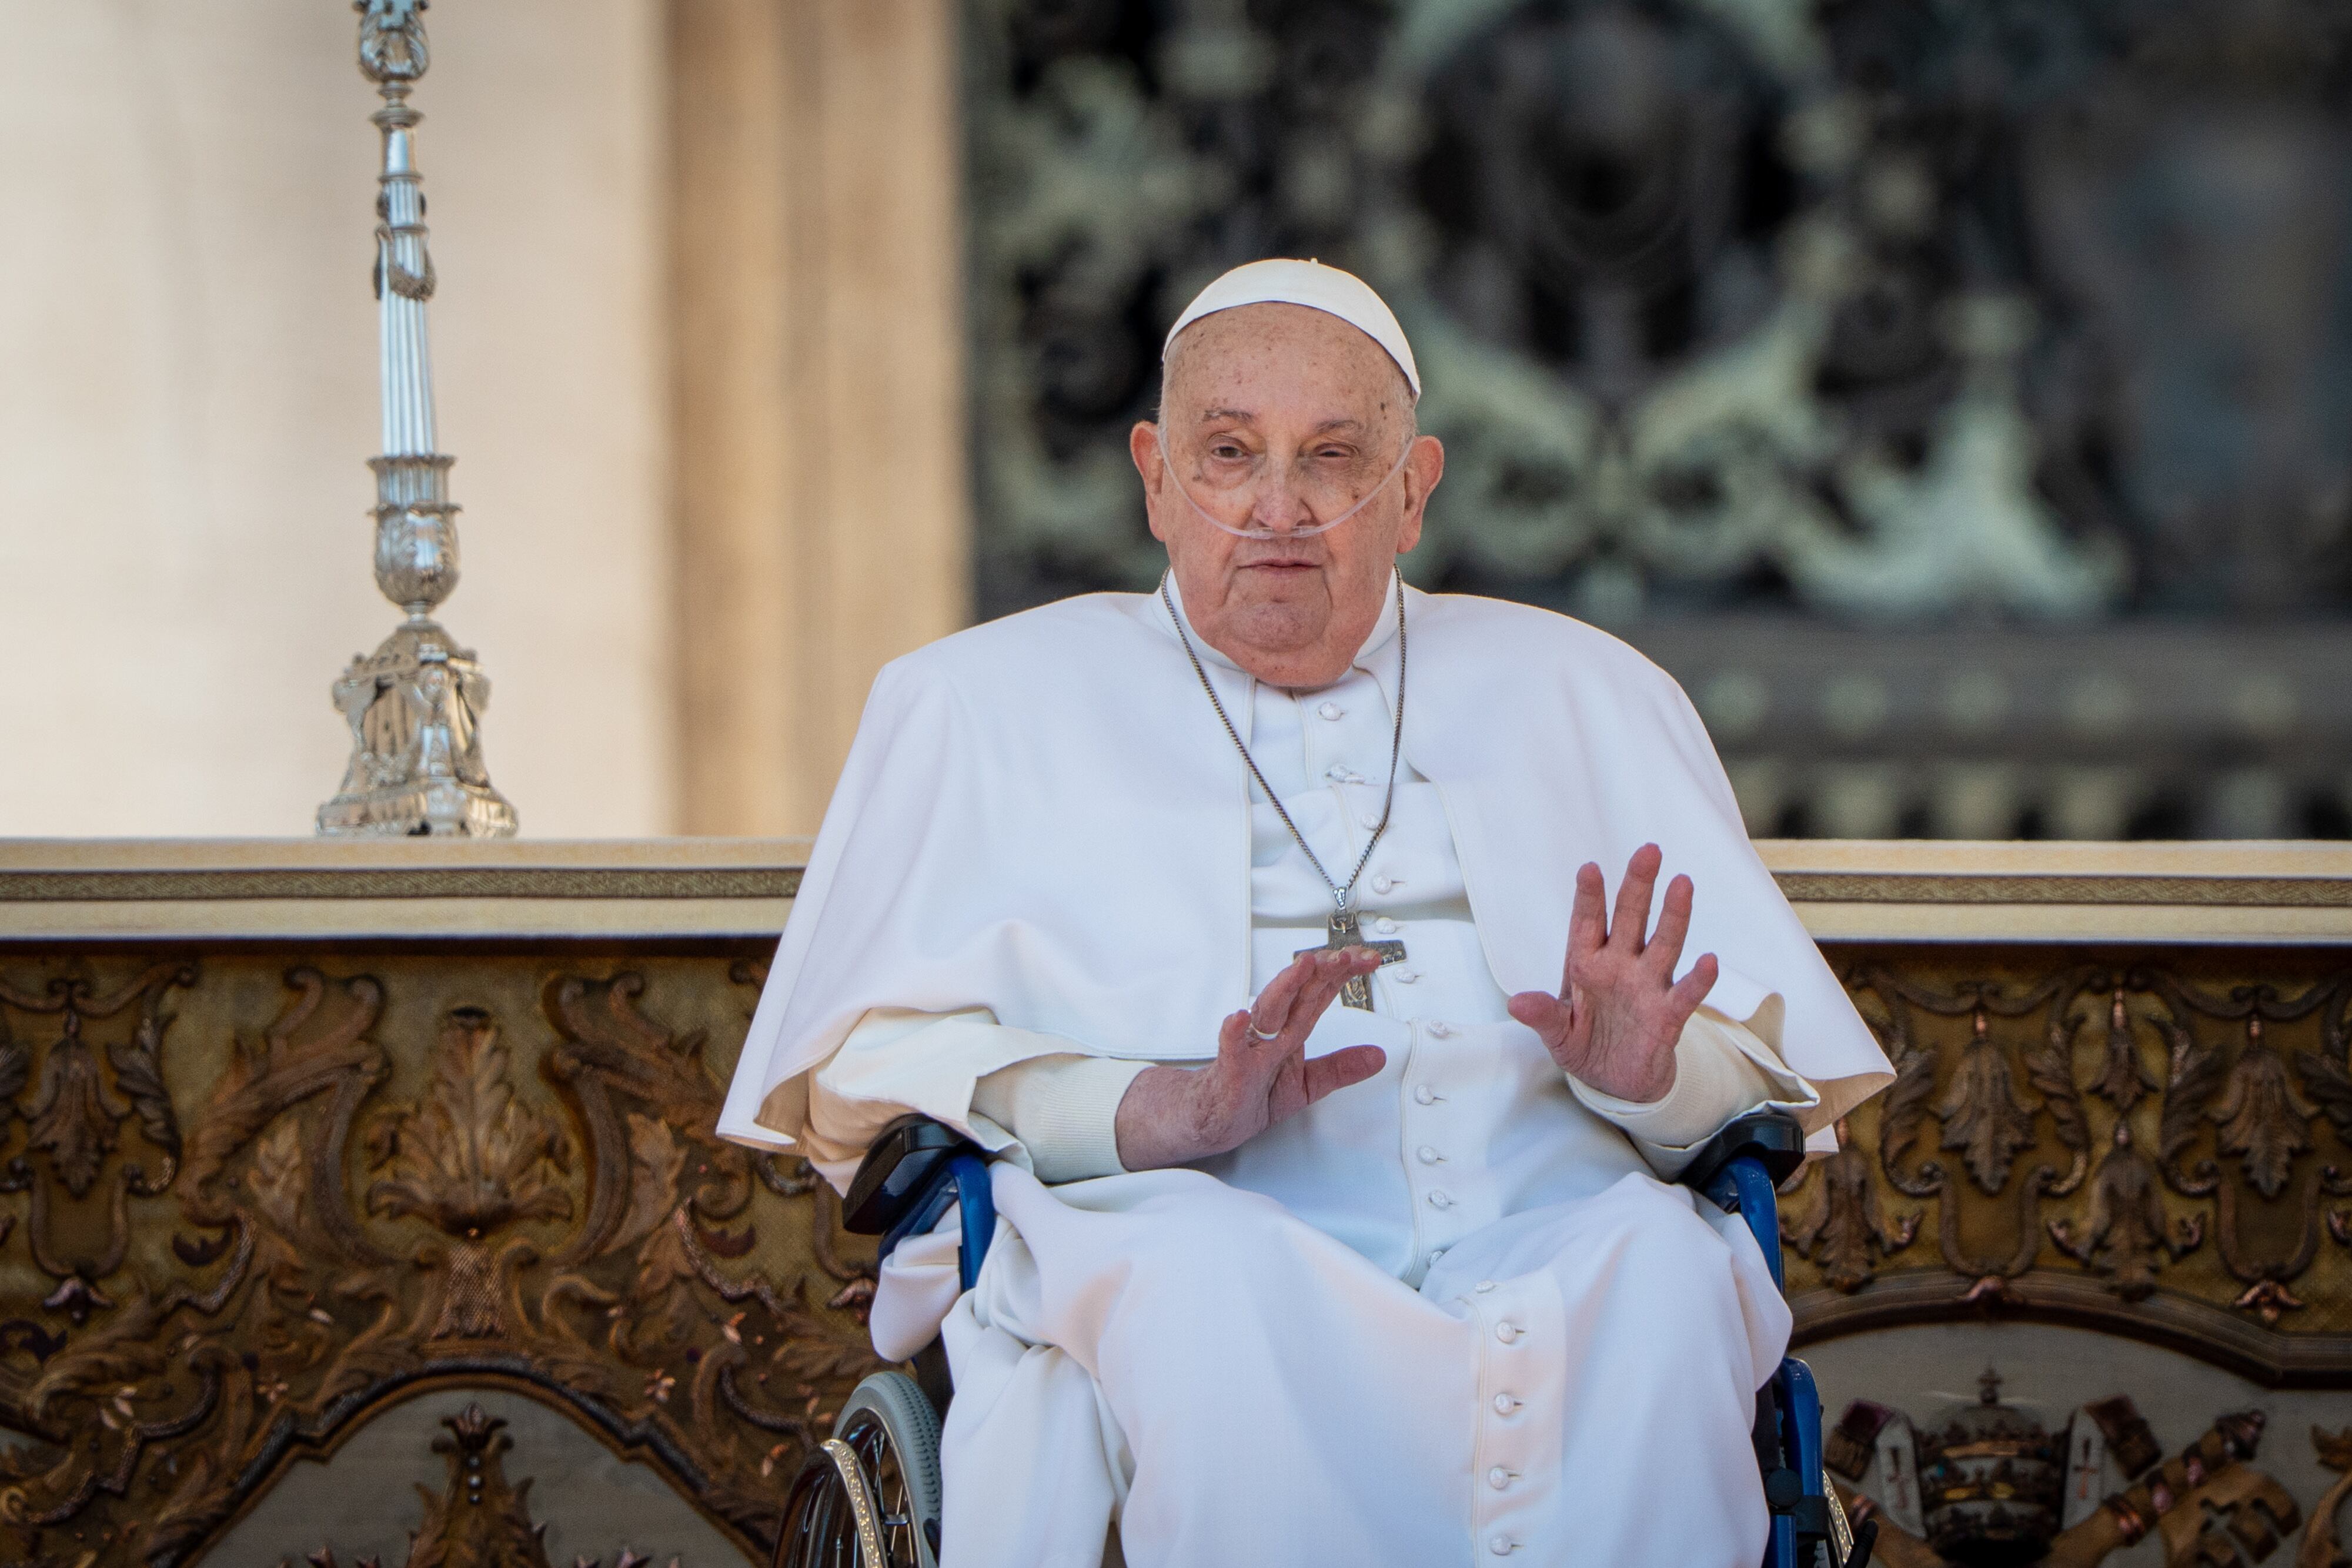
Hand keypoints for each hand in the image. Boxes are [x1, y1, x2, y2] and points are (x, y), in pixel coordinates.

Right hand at [1114, 948, 1388, 1169]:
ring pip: (1268, 1013)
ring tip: (1303, 966)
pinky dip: (1233, 1035)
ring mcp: (1248, 1049)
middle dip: (1321, 972)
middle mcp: (1269, 1033)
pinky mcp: (1228, 1074)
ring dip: (1285, 987)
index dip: (1343, 975)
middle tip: (1343, 955)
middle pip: (1297, 994)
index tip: (1368, 959)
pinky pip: (1230, 1052)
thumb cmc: (1251, 1094)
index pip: (1318, 994)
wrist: (1208, 1119)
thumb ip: (1339, 1068)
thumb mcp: (1305, 1084)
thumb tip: (1377, 1056)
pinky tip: (1237, 1019)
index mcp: (1289, 1031)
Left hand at [1507, 843, 1716, 1104]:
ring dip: (1673, 916)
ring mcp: (1646, 987)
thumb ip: (1542, 1016)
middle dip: (1638, 886)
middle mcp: (1619, 966)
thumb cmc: (1583, 1045)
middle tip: (1649, 851)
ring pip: (1663, 944)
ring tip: (1682, 883)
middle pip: (1630, 919)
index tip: (1589, 869)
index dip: (1589, 897)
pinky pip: (1685, 994)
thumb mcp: (1556, 1033)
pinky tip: (1708, 961)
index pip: (1587, 923)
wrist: (1614, 1083)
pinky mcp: (1668, 1015)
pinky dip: (1697, 980)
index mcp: (1587, 964)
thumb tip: (1516, 1003)